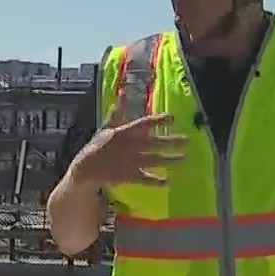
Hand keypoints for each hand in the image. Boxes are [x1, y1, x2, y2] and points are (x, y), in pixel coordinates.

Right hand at [67, 112, 185, 187]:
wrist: (87, 168)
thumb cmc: (97, 146)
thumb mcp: (106, 127)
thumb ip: (116, 113)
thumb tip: (122, 94)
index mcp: (124, 133)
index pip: (144, 124)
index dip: (158, 120)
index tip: (172, 118)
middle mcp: (131, 147)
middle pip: (155, 143)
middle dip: (172, 142)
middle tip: (187, 140)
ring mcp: (131, 162)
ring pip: (155, 160)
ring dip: (170, 159)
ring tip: (184, 158)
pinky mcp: (130, 176)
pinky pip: (146, 179)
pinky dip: (157, 181)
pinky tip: (168, 181)